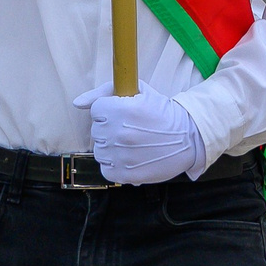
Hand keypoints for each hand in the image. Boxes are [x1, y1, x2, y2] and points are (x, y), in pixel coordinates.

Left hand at [73, 83, 206, 185]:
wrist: (188, 138)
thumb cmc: (162, 112)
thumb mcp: (139, 91)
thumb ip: (104, 92)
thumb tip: (77, 103)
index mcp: (120, 109)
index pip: (96, 110)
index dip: (110, 110)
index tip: (124, 114)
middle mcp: (117, 133)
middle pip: (96, 131)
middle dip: (110, 128)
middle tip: (130, 129)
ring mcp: (120, 156)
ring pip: (99, 150)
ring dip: (112, 147)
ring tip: (131, 144)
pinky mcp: (124, 174)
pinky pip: (106, 169)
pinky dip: (115, 165)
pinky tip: (130, 157)